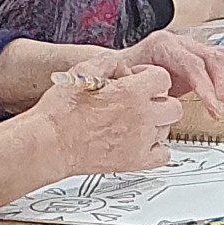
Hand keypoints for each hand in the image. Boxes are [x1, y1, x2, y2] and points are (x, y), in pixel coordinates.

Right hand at [27, 56, 182, 175]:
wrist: (50, 143)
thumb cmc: (61, 112)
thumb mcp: (81, 72)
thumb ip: (108, 63)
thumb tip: (121, 64)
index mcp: (131, 92)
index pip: (163, 78)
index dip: (150, 76)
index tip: (139, 80)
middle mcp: (141, 117)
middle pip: (173, 105)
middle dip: (159, 100)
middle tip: (141, 101)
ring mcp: (141, 141)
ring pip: (168, 129)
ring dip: (156, 123)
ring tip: (136, 121)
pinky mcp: (135, 161)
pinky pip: (163, 155)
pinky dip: (156, 148)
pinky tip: (141, 142)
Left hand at [130, 28, 223, 111]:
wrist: (124, 64)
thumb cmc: (124, 71)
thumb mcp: (119, 76)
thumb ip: (126, 83)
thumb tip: (135, 93)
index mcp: (163, 45)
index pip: (194, 64)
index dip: (207, 88)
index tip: (215, 109)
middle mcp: (183, 43)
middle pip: (215, 57)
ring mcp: (196, 49)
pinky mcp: (205, 60)